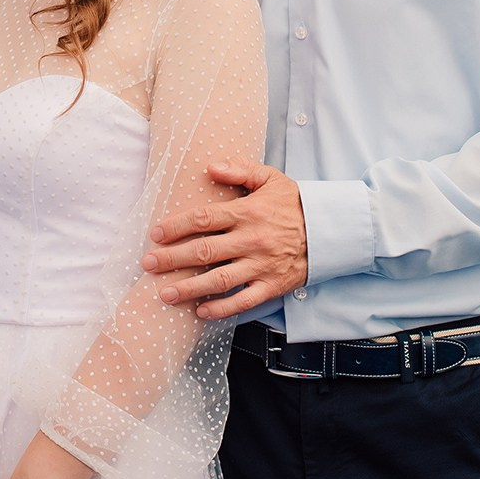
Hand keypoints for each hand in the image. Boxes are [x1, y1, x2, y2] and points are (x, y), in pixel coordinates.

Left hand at [142, 159, 307, 318]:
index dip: (177, 226)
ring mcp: (262, 264)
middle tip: (148, 264)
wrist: (331, 230)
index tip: (155, 234)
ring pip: (220, 279)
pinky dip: (223, 308)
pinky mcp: (272, 285)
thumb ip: (240, 171)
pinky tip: (201, 311)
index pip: (204, 218)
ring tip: (165, 294)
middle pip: (204, 250)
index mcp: (248, 212)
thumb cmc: (295, 203)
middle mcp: (252, 239)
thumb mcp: (270, 179)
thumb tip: (210, 167)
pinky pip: (244, 300)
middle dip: (172, 258)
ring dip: (190, 287)